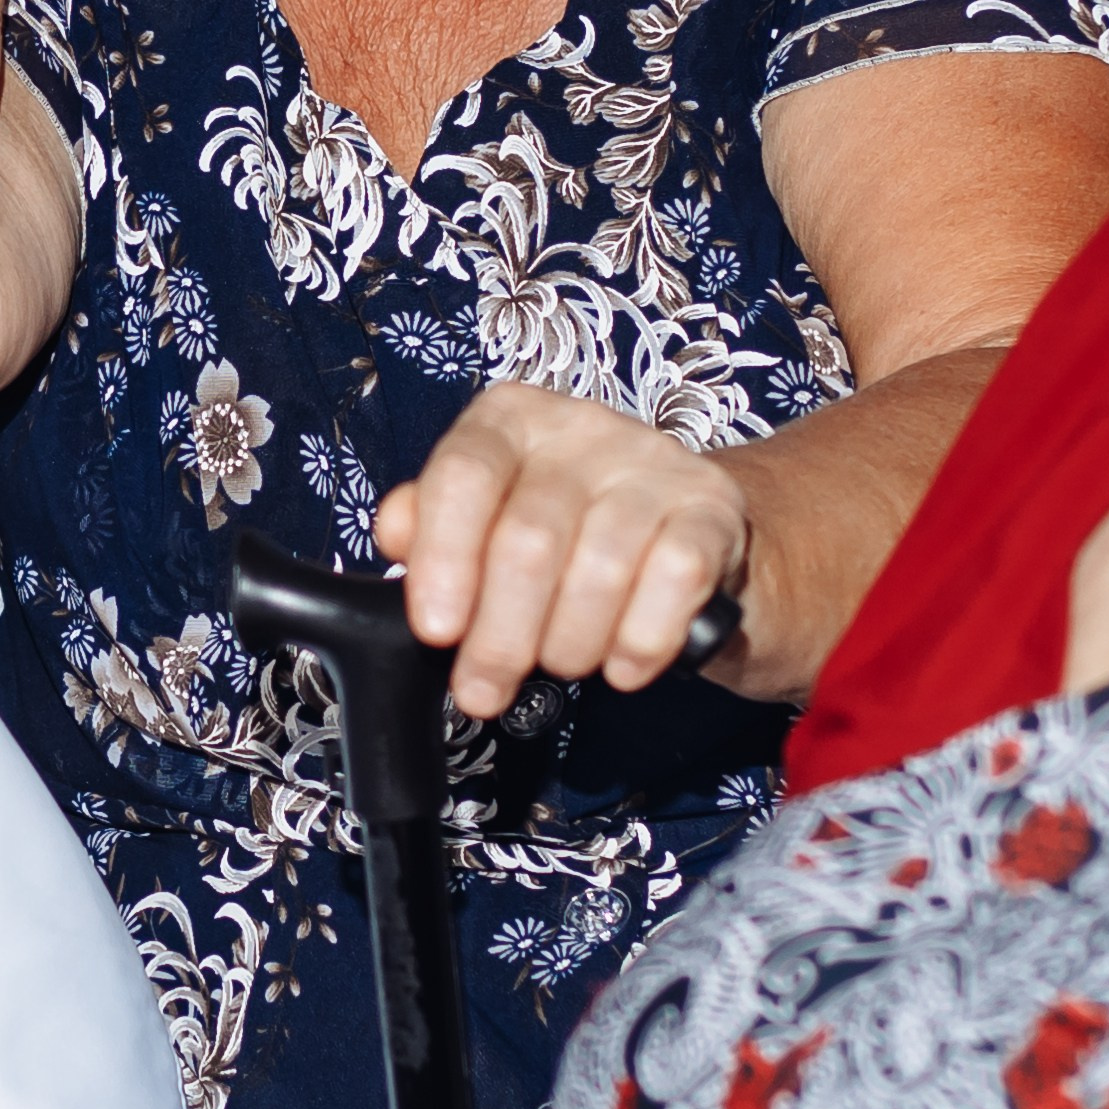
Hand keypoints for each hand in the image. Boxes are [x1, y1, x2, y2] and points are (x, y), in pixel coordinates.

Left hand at [374, 383, 750, 717]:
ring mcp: (656, 464)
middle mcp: (583, 427)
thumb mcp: (489, 519)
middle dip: (499, 639)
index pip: (464, 475)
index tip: (436, 631)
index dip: (443, 560)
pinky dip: (639, 643)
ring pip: (599, 572)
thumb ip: (432, 523)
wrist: (691, 538)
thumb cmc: (569, 534)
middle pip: (528, 540)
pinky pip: (672, 585)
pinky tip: (622, 664)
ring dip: (570, 647)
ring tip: (561, 662)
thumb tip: (394, 533)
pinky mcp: (714, 510)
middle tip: (484, 689)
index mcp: (512, 419)